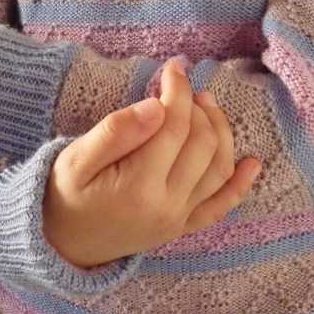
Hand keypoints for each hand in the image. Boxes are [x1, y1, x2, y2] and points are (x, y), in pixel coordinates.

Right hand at [43, 59, 262, 268]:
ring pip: (218, 169)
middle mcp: (166, 205)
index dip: (178, 91)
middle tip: (185, 87)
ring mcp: (178, 219)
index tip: (174, 68)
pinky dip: (239, 184)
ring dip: (220, 132)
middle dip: (199, 107)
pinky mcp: (182, 227)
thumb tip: (157, 106)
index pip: (173, 127)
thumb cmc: (64, 196)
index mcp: (138, 186)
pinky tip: (253, 163)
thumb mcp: (75, 159)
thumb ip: (116, 132)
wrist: (60, 245)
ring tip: (207, 105)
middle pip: (201, 144)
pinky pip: (220, 206)